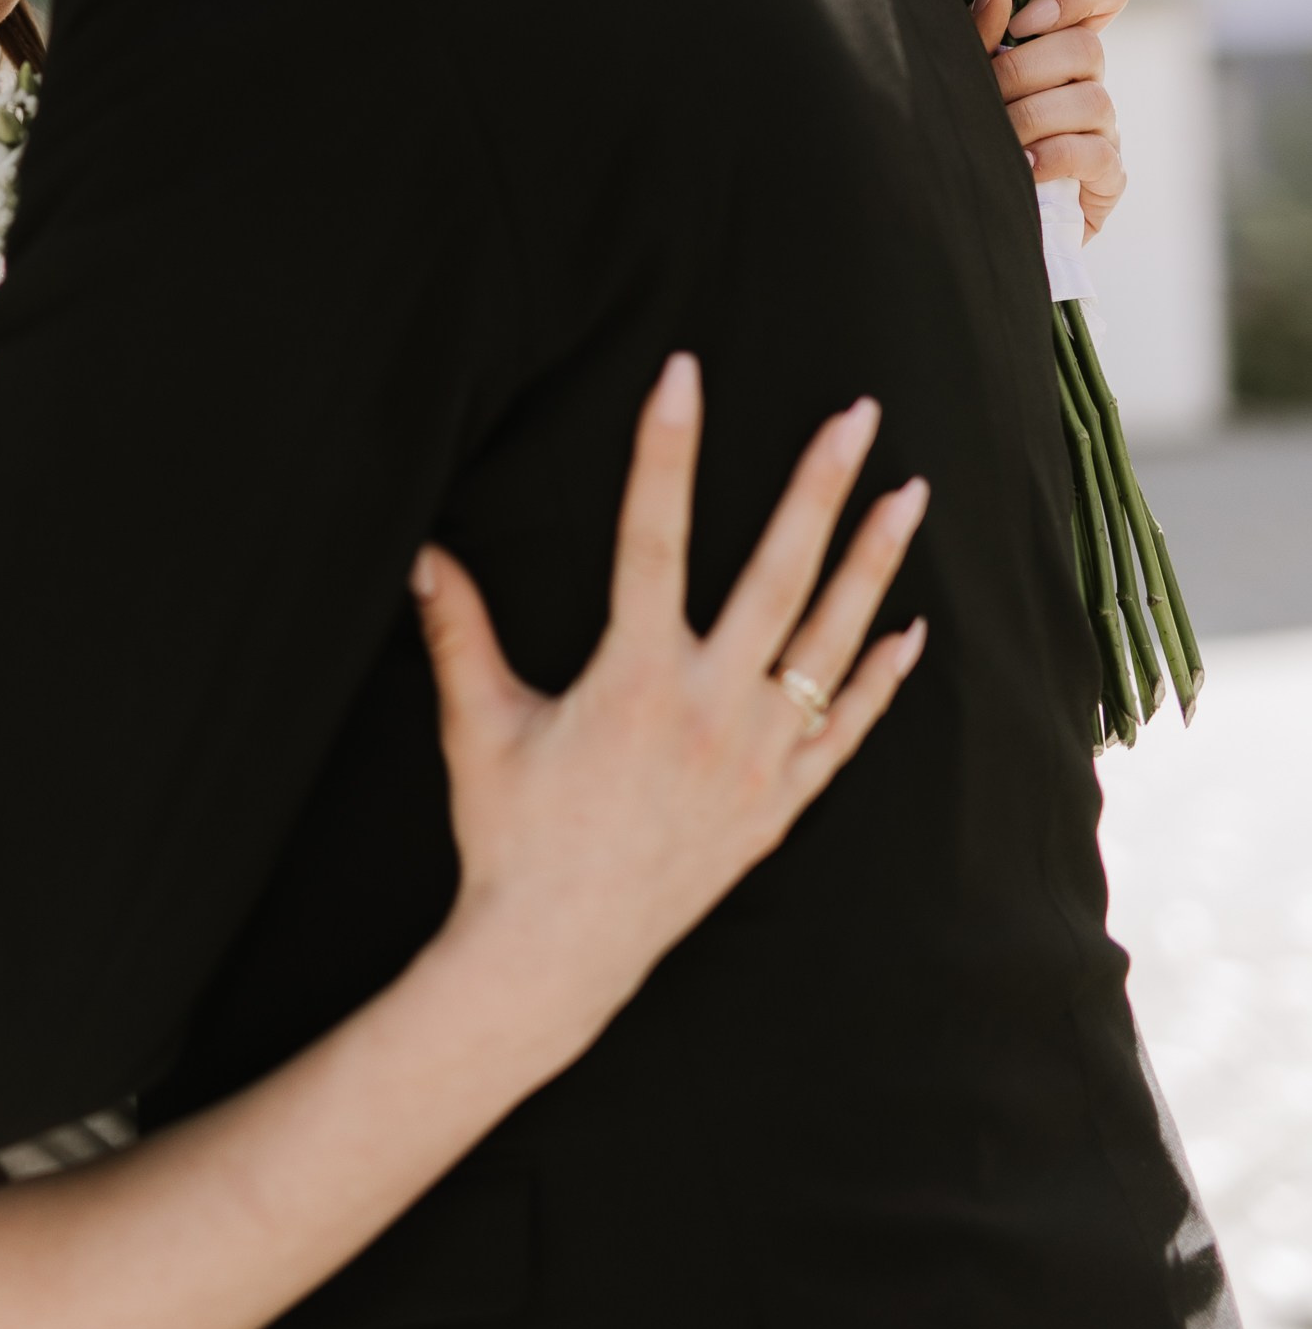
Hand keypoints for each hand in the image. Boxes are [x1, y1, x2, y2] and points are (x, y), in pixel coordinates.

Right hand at [413, 354, 924, 1053]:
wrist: (557, 956)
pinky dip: (878, 678)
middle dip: (819, 485)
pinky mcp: (777, 804)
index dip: (666, 449)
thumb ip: (457, 631)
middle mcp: (708, 709)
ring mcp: (755, 758)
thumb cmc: (509, 835)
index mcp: (633, 678)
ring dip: (873, 564)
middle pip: (778, 573)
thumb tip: (419, 551)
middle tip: (857, 414)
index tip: (685, 373)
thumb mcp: (477, 726)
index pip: (652, 536)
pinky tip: (908, 630)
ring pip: (831, 641)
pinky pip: (844, 729)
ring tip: (910, 493)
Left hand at [970, 0, 1129, 236]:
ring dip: (1030, 117)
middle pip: (1086, 47)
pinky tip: (1020, 166)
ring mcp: (1103, 127)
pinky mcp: (1108, 175)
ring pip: (1093, 100)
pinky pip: (1094, 153)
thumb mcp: (964, 75)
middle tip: (985, 96)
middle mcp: (1087, 79)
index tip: (1025, 19)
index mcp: (1055, 42)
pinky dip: (1051, 157)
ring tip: (994, 138)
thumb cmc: (961, 130)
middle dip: (1022, 71)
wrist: (961, 212)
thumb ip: (981, 28)